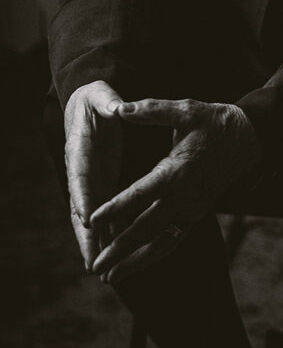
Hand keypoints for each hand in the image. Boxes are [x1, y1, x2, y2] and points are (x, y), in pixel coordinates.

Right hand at [63, 80, 123, 271]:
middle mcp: (82, 171)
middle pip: (81, 208)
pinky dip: (108, 232)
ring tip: (102, 270)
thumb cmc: (97, 98)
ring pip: (91, 218)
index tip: (88, 217)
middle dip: (87, 236)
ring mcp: (91, 181)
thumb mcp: (102, 96)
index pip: (80, 176)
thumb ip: (109, 102)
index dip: (83, 197)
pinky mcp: (102, 184)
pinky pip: (104, 212)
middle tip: (92, 261)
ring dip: (96, 243)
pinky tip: (117, 253)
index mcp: (80, 149)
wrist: (90, 103)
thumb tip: (117, 107)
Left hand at [88, 98, 262, 284]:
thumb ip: (153, 110)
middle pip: (147, 227)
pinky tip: (136, 266)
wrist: (248, 139)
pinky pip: (173, 239)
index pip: (141, 194)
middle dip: (120, 248)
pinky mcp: (196, 214)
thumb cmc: (214, 121)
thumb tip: (122, 109)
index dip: (116, 208)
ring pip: (160, 241)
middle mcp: (184, 195)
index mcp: (177, 170)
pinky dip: (154, 255)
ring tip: (111, 278)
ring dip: (135, 261)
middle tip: (96, 265)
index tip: (93, 220)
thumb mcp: (186, 110)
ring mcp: (192, 208)